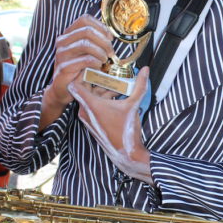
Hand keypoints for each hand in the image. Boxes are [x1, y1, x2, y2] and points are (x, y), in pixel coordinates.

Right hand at [44, 14, 113, 112]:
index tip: (110, 38)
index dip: (100, 26)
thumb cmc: (77, 69)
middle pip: (87, 30)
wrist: (63, 89)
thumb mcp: (86, 52)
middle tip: (111, 52)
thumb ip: (94, 42)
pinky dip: (95, 62)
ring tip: (105, 60)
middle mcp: (62, 42)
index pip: (84, 19)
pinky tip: (98, 67)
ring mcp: (61, 54)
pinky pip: (84, 60)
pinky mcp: (64, 68)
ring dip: (100, 52)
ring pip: (85, 44)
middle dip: (103, 41)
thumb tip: (109, 36)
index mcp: (68, 35)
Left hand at [68, 67, 152, 182]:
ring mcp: (87, 118)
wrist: (125, 154)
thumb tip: (146, 69)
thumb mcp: (134, 105)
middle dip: (97, 80)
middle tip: (109, 73)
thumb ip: (139, 85)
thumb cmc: (127, 131)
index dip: (82, 74)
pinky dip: (102, 100)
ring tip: (118, 86)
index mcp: (91, 105)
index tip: (95, 69)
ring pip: (90, 98)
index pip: (75, 84)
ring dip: (102, 90)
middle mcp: (85, 111)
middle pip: (84, 89)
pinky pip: (92, 106)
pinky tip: (117, 98)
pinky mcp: (91, 123)